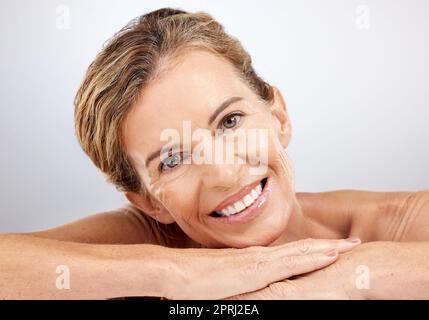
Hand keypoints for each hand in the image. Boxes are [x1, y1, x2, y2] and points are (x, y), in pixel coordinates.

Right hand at [163, 237, 360, 298]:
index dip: (310, 250)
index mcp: (254, 261)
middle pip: (301, 249)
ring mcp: (259, 262)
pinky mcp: (256, 269)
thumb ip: (237, 283)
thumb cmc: (192, 279)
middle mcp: (260, 257)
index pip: (289, 254)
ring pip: (301, 251)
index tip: (330, 248)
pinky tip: (330, 254)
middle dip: (328, 246)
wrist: (174, 272)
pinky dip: (313, 256)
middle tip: (353, 242)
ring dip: (327, 247)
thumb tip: (243, 286)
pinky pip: (291, 261)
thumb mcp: (222, 283)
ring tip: (351, 244)